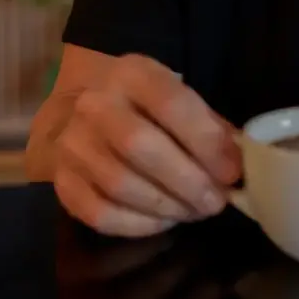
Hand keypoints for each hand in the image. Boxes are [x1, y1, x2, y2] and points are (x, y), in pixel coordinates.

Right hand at [53, 54, 242, 237]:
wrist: (77, 109)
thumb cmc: (143, 104)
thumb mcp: (176, 95)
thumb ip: (208, 125)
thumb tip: (237, 164)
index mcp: (132, 74)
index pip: (171, 103)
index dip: (206, 141)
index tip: (232, 171)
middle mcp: (95, 105)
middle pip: (141, 147)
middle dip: (187, 181)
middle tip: (216, 201)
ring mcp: (72, 144)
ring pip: (121, 185)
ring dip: (167, 206)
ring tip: (195, 210)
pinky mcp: (61, 182)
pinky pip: (101, 214)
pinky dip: (139, 224)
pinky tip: (164, 220)